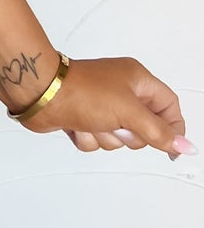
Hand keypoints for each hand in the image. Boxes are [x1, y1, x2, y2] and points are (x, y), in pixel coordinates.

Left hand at [15, 55, 192, 160]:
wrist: (41, 94)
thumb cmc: (81, 92)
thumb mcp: (129, 113)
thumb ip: (159, 132)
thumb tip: (185, 146)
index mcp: (137, 80)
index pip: (169, 106)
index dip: (173, 128)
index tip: (170, 148)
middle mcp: (121, 91)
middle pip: (144, 127)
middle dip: (129, 134)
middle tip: (118, 124)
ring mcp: (101, 105)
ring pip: (118, 138)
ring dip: (105, 136)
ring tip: (92, 121)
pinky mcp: (84, 118)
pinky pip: (97, 140)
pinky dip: (87, 137)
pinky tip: (77, 125)